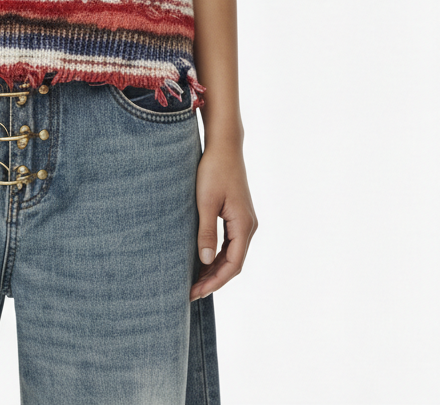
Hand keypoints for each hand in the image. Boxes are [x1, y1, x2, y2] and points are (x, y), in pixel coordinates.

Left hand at [190, 140, 257, 300]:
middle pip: (233, 262)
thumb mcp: (206, 202)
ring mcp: (245, 220)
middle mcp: (249, 226)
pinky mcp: (238, 214)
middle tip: (191, 292)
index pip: (233, 264)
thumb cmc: (213, 170)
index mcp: (244, 225)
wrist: (224, 146)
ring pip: (232, 254)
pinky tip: (202, 260)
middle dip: (213, 279)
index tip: (195, 292)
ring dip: (215, 268)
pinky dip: (217, 255)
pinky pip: (230, 243)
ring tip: (194, 281)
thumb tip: (205, 261)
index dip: (214, 281)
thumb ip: (206, 232)